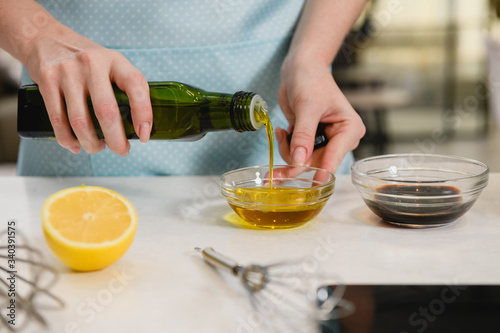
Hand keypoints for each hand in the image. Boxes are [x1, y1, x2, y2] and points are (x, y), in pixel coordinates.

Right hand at [23, 22, 151, 155]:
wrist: (46, 38)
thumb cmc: (87, 59)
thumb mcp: (112, 63)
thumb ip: (126, 88)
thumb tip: (139, 127)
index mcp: (115, 60)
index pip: (136, 85)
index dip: (143, 113)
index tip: (144, 135)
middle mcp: (92, 64)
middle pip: (106, 111)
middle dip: (116, 140)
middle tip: (121, 151)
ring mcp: (67, 73)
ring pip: (80, 122)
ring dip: (91, 144)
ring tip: (98, 147)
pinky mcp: (47, 82)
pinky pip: (58, 121)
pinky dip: (68, 140)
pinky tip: (76, 146)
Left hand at [276, 58, 364, 173]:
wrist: (300, 69)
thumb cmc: (310, 80)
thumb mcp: (307, 107)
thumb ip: (303, 135)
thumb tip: (299, 162)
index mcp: (349, 129)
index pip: (335, 156)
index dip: (321, 172)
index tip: (312, 187)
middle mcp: (339, 139)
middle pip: (317, 164)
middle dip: (294, 163)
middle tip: (274, 173)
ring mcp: (324, 142)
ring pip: (303, 162)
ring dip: (287, 152)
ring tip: (281, 133)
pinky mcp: (309, 141)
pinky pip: (295, 155)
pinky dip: (285, 147)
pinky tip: (282, 131)